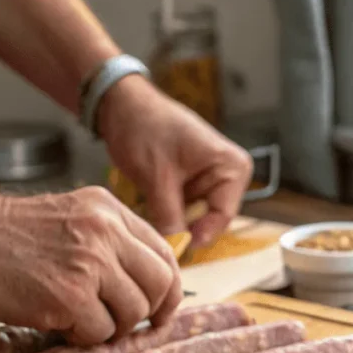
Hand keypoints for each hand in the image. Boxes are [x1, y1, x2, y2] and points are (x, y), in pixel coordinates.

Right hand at [0, 183, 182, 344]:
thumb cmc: (0, 235)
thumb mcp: (69, 220)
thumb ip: (109, 244)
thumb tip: (146, 289)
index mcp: (109, 210)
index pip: (165, 254)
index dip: (168, 289)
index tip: (160, 311)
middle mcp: (106, 232)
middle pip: (161, 285)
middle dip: (149, 313)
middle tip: (124, 325)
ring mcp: (89, 263)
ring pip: (133, 314)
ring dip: (109, 328)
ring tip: (76, 319)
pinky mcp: (68, 296)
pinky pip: (99, 333)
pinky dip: (81, 338)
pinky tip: (55, 323)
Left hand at [98, 75, 253, 246]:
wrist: (121, 105)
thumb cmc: (144, 127)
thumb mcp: (157, 176)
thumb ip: (169, 216)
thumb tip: (174, 248)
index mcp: (231, 167)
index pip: (223, 216)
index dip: (199, 234)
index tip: (175, 247)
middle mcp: (228, 174)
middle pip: (212, 219)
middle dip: (185, 227)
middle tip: (158, 235)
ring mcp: (211, 179)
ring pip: (196, 217)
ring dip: (174, 220)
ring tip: (151, 212)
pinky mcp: (194, 183)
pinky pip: (186, 209)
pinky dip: (169, 212)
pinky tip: (152, 205)